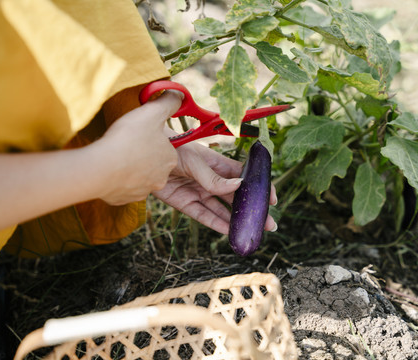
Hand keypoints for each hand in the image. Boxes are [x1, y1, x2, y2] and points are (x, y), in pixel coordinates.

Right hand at [93, 91, 181, 204]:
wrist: (100, 168)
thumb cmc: (128, 139)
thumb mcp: (151, 113)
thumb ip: (168, 103)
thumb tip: (180, 95)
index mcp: (170, 159)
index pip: (165, 147)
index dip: (151, 137)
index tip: (138, 132)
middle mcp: (160, 178)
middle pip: (152, 162)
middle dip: (141, 154)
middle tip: (125, 143)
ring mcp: (142, 191)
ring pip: (137, 176)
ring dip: (128, 167)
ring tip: (114, 155)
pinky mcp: (123, 199)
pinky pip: (122, 187)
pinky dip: (115, 179)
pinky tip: (106, 168)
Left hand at [152, 140, 277, 234]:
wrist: (145, 153)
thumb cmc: (172, 148)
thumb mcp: (195, 162)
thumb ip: (214, 178)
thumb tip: (238, 187)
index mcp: (218, 164)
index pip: (244, 177)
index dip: (259, 187)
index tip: (272, 199)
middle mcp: (211, 180)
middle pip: (236, 197)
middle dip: (252, 210)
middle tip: (269, 224)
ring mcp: (199, 192)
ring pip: (222, 210)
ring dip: (236, 221)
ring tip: (252, 232)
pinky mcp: (185, 203)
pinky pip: (204, 216)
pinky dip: (216, 224)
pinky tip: (229, 231)